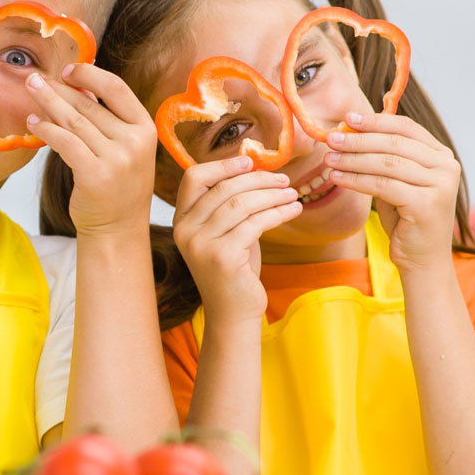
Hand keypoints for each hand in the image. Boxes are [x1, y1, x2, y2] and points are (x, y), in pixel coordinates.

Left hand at [25, 63, 158, 237]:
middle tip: (35, 78)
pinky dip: (46, 129)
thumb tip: (77, 85)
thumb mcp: (124, 149)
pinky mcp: (95, 174)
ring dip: (48, 104)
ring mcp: (117, 159)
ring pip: (74, 121)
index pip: (116, 89)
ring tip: (31, 92)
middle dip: (58, 88)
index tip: (67, 70)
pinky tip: (33, 123)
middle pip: (89, 105)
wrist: (117, 229)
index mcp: (145, 129)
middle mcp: (134, 142)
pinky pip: (65, 142)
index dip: (89, 75)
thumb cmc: (117, 188)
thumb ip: (107, 119)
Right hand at [172, 157, 301, 323]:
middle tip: (284, 180)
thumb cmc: (234, 269)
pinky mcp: (222, 257)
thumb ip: (229, 203)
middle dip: (259, 180)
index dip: (222, 165)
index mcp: (181, 220)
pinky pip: (255, 223)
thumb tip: (253, 167)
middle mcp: (185, 231)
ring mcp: (201, 245)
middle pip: (223, 188)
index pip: (194, 178)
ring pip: (241, 204)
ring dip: (272, 195)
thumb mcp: (226, 231)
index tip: (249, 162)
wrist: (233, 312)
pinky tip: (293, 210)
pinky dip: (278, 213)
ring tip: (292, 194)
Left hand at [323, 111, 459, 272]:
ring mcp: (440, 185)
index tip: (347, 118)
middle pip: (394, 143)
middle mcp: (447, 167)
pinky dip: (356, 180)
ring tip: (329, 159)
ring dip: (352, 159)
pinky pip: (382, 185)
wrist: (422, 260)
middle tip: (331, 139)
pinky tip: (337, 178)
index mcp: (441, 155)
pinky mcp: (426, 204)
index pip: (406, 128)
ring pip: (386, 163)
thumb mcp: (395, 181)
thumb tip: (348, 129)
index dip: (375, 121)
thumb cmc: (405, 219)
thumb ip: (381, 156)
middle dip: (358, 140)